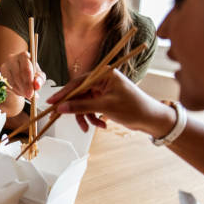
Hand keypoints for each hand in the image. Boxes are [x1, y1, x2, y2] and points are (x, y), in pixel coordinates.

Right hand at [0, 51, 45, 98]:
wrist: (22, 73)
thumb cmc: (32, 73)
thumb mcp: (39, 75)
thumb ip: (39, 80)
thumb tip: (37, 85)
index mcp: (24, 55)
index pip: (26, 69)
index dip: (29, 82)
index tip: (32, 93)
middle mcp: (12, 58)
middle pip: (17, 75)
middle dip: (24, 88)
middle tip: (29, 96)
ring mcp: (4, 66)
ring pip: (11, 81)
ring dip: (19, 90)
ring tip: (26, 94)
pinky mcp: (0, 74)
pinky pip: (6, 85)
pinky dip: (14, 91)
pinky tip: (20, 92)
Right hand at [47, 68, 167, 133]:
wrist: (151, 119)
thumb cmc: (133, 108)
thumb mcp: (105, 107)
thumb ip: (81, 106)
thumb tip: (61, 108)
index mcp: (103, 75)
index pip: (77, 82)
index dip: (64, 93)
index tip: (52, 103)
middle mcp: (102, 80)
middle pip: (79, 94)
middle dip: (76, 109)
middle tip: (63, 118)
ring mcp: (103, 91)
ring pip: (84, 104)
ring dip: (86, 117)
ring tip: (90, 128)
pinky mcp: (105, 100)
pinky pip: (91, 108)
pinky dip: (93, 118)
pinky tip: (102, 125)